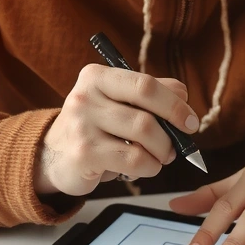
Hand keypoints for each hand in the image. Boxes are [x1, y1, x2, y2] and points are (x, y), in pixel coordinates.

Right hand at [35, 65, 199, 196]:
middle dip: (172, 134)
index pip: (146, 84)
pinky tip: (141, 167)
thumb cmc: (94, 129)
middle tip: (177, 146)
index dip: (175, 105)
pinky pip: (133, 160)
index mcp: (97, 76)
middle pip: (147, 114)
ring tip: (158, 158)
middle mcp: (86, 96)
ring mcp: (82, 125)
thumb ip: (150, 94)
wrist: (53, 156)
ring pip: (144, 136)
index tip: (191, 122)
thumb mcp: (116, 103)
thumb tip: (182, 95)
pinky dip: (148, 167)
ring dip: (161, 152)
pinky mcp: (84, 153)